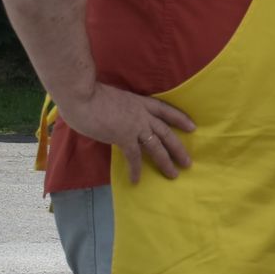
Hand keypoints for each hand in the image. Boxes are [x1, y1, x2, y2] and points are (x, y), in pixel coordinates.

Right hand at [55, 84, 195, 183]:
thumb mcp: (112, 97)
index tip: (192, 126)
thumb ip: (118, 108)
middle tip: (187, 162)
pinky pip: (133, 157)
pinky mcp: (123, 136)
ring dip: (166, 161)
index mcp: (140, 102)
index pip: (165, 110)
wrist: (82, 95)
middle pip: (166, 132)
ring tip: (174, 174)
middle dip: (178, 148)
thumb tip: (114, 117)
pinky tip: (136, 181)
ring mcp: (135, 126)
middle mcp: (142, 114)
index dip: (179, 118)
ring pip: (156, 146)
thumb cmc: (90, 93)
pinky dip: (135, 170)